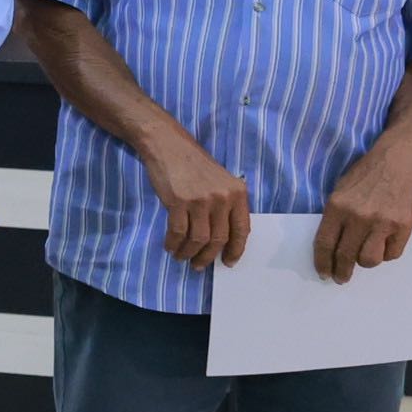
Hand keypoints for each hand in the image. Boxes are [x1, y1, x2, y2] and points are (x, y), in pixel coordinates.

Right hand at [145, 133, 253, 270]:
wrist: (169, 146)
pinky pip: (178, 232)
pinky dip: (173, 243)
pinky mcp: (178, 201)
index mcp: (237, 193)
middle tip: (199, 265)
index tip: (229, 262)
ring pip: (198, 239)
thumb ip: (226, 206)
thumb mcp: (221, 182)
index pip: (241, 230)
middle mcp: (222, 198)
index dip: (236, 250)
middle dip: (208, 257)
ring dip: (189, 253)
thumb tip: (223, 239)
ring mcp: (200, 200)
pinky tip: (170, 246)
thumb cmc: (194, 165)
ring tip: (182, 257)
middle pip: (218, 238)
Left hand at [315, 136, 411, 282]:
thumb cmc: (367, 173)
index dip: (322, 263)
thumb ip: (336, 216)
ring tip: (366, 252)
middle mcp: (359, 217)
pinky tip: (385, 243)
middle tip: (342, 277)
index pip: (325, 243)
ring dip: (366, 260)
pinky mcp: (404, 226)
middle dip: (342, 271)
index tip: (324, 273)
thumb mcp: (340, 189)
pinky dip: (387, 252)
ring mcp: (383, 223)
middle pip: (346, 256)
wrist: (400, 158)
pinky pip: (392, 254)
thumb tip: (331, 246)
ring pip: (370, 259)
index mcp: (338, 207)